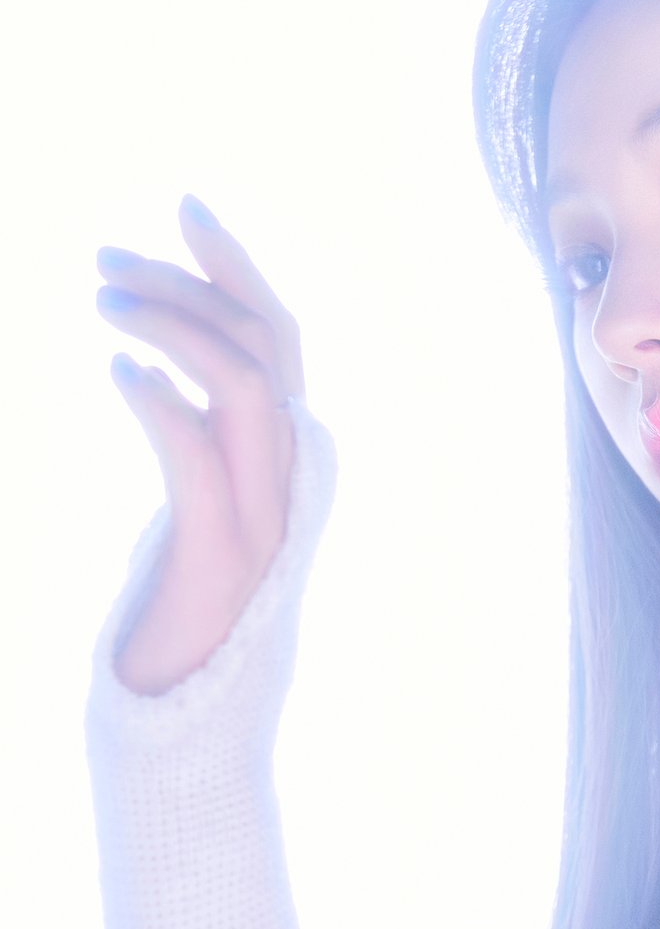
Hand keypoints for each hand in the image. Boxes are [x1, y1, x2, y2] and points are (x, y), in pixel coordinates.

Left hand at [95, 196, 306, 695]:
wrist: (188, 719)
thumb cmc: (180, 615)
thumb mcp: (193, 511)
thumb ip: (199, 446)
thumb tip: (165, 380)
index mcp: (284, 463)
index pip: (277, 341)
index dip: (237, 270)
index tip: (185, 209)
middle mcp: (287, 480)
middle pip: (263, 346)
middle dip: (192, 284)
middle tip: (109, 260)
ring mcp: (263, 518)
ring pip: (242, 387)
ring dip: (173, 328)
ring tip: (104, 301)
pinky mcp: (220, 557)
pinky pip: (199, 461)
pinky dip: (162, 407)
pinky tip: (121, 377)